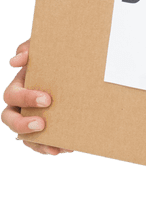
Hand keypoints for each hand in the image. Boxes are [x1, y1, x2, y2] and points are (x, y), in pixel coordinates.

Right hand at [2, 40, 66, 155]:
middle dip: (22, 124)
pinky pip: (43, 142)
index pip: (12, 95)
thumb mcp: (48, 49)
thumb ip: (31, 48)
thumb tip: (15, 60)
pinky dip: (51, 147)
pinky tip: (65, 148)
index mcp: (21, 85)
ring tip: (53, 147)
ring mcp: (33, 117)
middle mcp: (23, 104)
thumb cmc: (61, 57)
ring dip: (36, 142)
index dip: (26, 98)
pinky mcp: (47, 128)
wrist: (83, 67)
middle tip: (41, 124)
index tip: (47, 99)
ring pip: (24, 135)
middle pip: (9, 118)